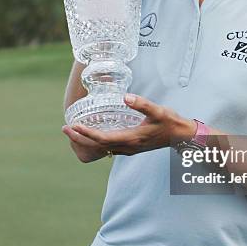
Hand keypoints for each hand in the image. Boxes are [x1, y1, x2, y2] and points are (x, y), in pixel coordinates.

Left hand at [62, 93, 196, 161]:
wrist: (182, 137)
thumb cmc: (170, 122)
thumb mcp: (158, 111)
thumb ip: (142, 104)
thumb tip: (125, 96)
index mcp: (131, 138)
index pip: (102, 138)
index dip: (86, 133)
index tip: (72, 126)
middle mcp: (128, 147)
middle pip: (98, 146)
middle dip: (79, 139)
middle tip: (64, 128)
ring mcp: (129, 149)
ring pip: (102, 148)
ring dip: (87, 141)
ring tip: (73, 132)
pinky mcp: (131, 147)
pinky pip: (109, 147)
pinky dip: (97, 142)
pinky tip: (93, 134)